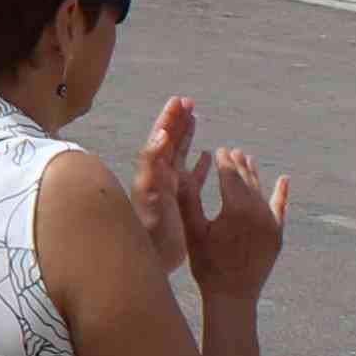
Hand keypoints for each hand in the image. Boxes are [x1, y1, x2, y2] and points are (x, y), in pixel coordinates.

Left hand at [128, 96, 201, 268]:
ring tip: (195, 119)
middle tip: (190, 102)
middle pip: (170, 141)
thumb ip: (152, 161)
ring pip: (179, 155)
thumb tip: (161, 133)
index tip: (180, 100)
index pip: (162, 137)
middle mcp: (160, 175)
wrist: (152, 255)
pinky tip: (205, 157)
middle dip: (179, 121)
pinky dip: (197, 165)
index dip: (170, 117)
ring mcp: (169, 187)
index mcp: (153, 170)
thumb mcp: (150, 191)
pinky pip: (190, 177)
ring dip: (186, 137)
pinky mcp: (179, 200)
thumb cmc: (150, 225)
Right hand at [180, 143, 290, 300]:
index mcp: (235, 208)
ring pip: (261, 191)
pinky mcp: (277, 234)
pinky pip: (280, 207)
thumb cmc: (207, 265)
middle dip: (238, 165)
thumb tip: (181, 171)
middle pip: (247, 181)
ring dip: (253, 175)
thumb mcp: (193, 230)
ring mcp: (270, 223)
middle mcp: (257, 212)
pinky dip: (281, 193)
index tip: (219, 149)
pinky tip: (284, 179)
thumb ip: (189, 199)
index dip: (224, 161)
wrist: (233, 295)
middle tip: (232, 151)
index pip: (230, 175)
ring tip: (247, 159)